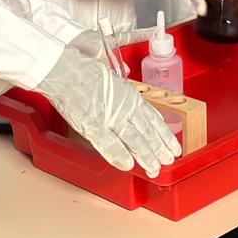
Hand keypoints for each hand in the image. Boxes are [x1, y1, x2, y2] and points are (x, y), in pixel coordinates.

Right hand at [35, 48, 180, 175]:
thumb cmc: (83, 70)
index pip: (154, 119)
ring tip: (153, 169)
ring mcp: (110, 116)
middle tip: (168, 162)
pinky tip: (128, 166)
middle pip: (147, 132)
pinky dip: (119, 155)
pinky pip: (108, 143)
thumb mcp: (111, 76)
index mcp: (130, 96)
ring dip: (145, 156)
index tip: (173, 146)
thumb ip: (122, 87)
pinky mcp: (92, 124)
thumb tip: (128, 82)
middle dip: (159, 150)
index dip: (165, 135)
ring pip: (134, 140)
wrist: (63, 68)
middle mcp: (124, 107)